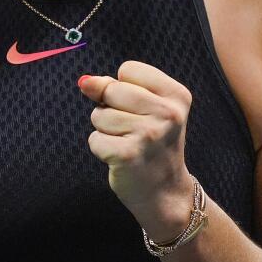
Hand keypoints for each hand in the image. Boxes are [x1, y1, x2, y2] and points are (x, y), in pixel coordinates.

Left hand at [78, 61, 195, 238]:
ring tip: (127, 143)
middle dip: (110, 108)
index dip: (124, 88)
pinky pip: (94, 139)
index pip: (128, 69)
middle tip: (131, 129)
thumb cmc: (150, 143)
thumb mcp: (144, 108)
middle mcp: (168, 113)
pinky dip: (101, 148)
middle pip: (111, 89)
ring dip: (105, 130)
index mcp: (177, 95)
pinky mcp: (128, 155)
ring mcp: (149, 135)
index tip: (140, 109)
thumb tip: (84, 82)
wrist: (164, 191)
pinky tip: (120, 157)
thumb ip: (113, 87)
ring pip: (99, 115)